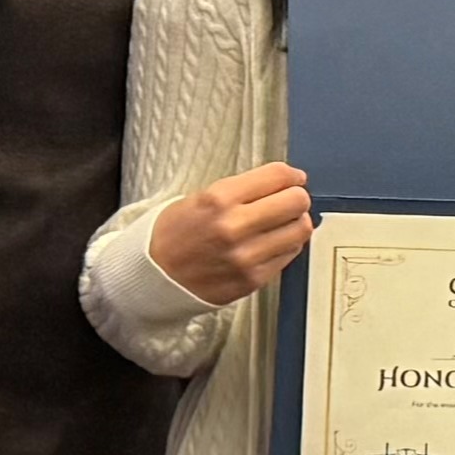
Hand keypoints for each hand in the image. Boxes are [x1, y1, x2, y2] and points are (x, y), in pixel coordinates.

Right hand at [148, 164, 312, 306]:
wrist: (154, 277)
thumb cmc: (173, 235)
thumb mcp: (198, 199)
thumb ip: (241, 190)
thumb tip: (283, 182)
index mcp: (218, 199)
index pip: (277, 176)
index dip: (291, 175)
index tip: (293, 178)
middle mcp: (235, 227)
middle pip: (296, 202)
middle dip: (297, 197)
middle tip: (290, 199)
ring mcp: (246, 256)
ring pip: (300, 230)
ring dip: (296, 222)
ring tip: (282, 222)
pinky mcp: (253, 279)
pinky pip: (289, 255)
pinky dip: (286, 245)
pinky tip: (272, 242)